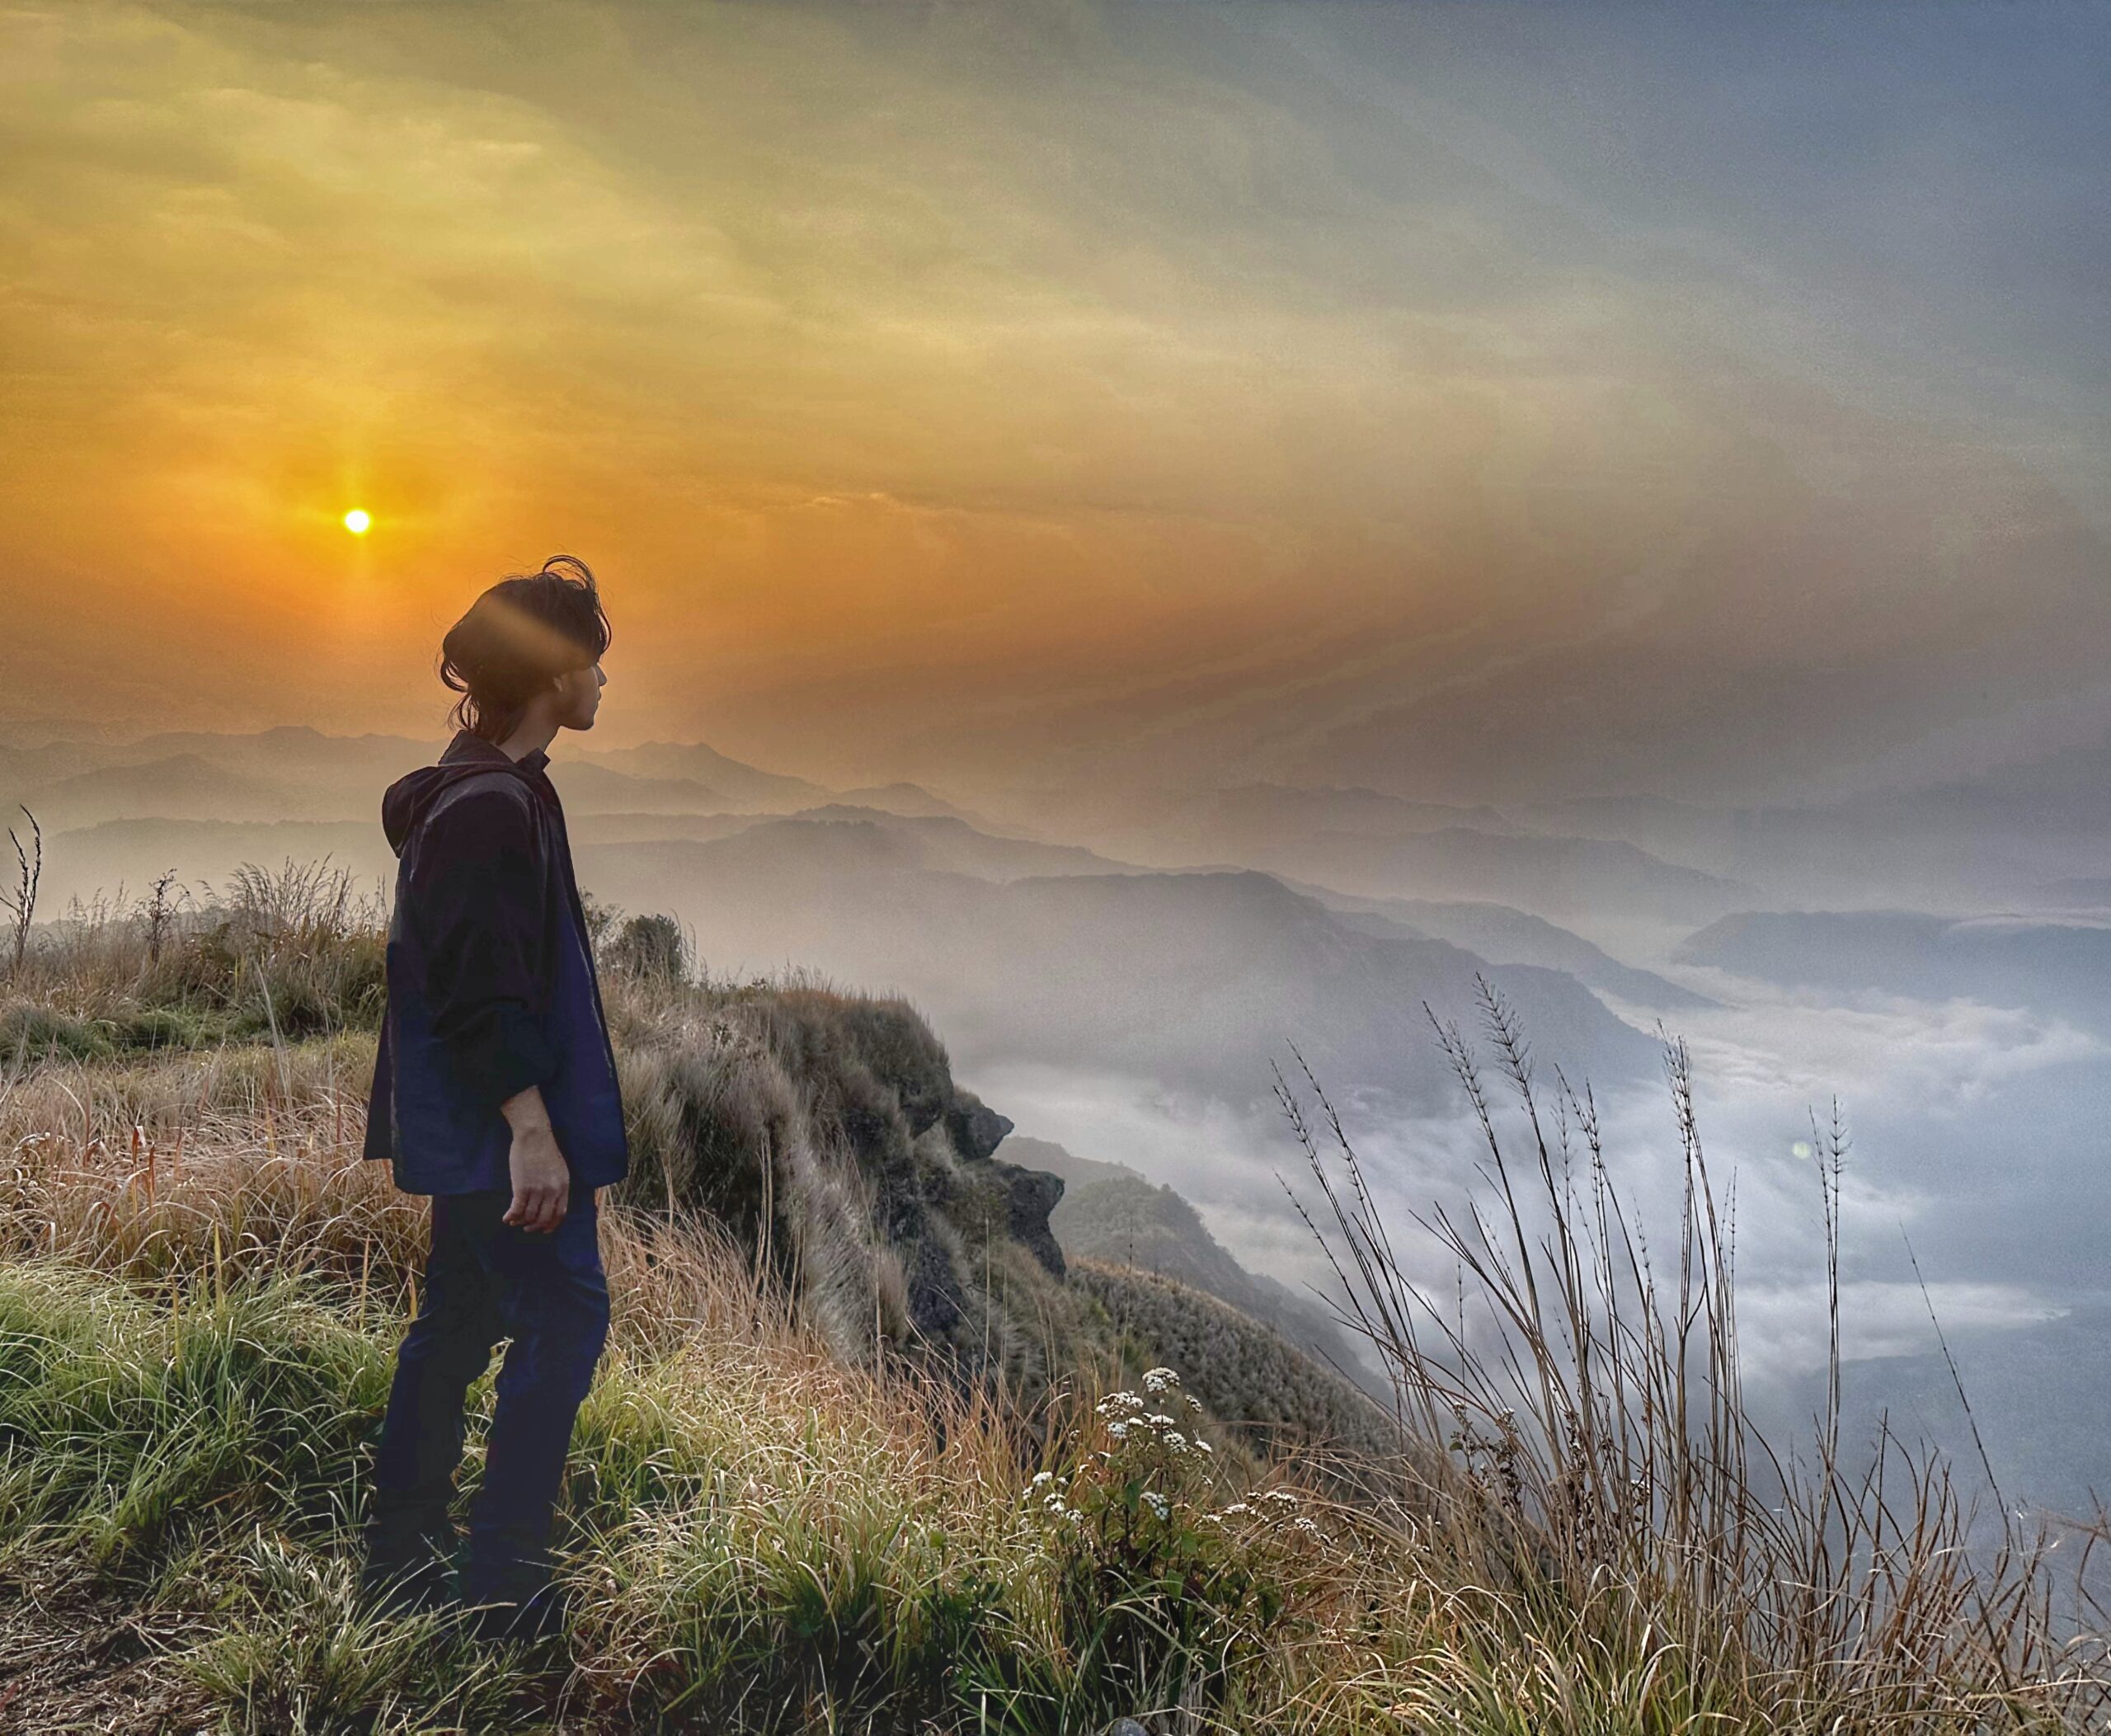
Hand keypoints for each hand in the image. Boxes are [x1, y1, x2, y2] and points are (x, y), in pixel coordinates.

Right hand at [499, 1086, 568, 1231]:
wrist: (534, 1134)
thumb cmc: (544, 1148)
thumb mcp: (559, 1168)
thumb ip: (557, 1185)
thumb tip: (551, 1201)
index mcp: (563, 1186)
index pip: (560, 1213)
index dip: (552, 1224)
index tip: (545, 1229)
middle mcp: (552, 1190)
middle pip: (544, 1218)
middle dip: (535, 1226)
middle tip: (526, 1228)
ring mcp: (537, 1190)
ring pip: (529, 1216)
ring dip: (520, 1222)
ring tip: (514, 1221)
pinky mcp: (522, 1187)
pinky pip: (517, 1209)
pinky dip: (511, 1216)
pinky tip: (506, 1217)